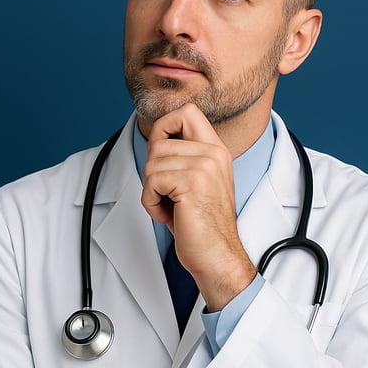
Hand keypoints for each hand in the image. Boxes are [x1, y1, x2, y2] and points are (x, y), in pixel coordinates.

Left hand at [141, 103, 256, 311]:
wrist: (217, 255)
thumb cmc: (200, 223)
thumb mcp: (194, 180)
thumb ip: (181, 156)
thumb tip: (155, 136)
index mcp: (216, 149)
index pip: (186, 111)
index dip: (163, 126)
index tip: (161, 153)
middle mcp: (213, 153)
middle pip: (158, 141)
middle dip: (152, 170)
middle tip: (167, 193)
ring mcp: (204, 167)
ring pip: (151, 163)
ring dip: (151, 191)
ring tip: (170, 207)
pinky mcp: (192, 184)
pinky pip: (151, 183)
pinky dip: (151, 203)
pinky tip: (168, 215)